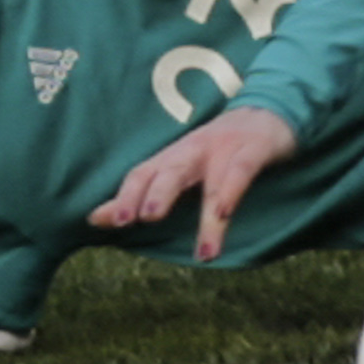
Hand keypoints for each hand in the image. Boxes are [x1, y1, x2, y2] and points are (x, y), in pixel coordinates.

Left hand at [88, 107, 301, 260]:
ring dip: (205, 215)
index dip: (122, 196)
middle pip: (168, 170)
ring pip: (211, 181)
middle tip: (130, 220)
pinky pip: (241, 172)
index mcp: (174, 156)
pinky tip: (225, 216)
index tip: (100, 221)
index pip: (142, 174)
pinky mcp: (255, 149)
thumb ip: (143, 193)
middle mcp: (194, 150)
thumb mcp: (180, 168)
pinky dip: (233, 193)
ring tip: (201, 253)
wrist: (269, 110)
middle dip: (149, 195)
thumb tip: (94, 219)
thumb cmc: (218, 148)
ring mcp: (225, 148)